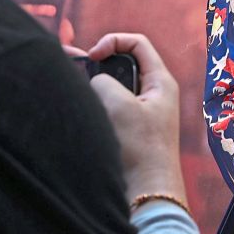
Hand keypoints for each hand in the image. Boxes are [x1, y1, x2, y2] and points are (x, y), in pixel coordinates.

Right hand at [84, 33, 185, 203]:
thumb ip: (103, 82)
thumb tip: (93, 83)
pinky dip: (93, 105)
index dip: (112, 41)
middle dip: (96, 65)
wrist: (148, 192)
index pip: (136, 43)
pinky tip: (78, 108)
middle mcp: (153, 93)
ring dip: (93, 87)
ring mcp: (140, 112)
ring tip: (72, 89)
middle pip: (121, 64)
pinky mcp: (128, 129)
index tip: (93, 56)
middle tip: (72, 70)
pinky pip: (108, 107)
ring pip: (111, 87)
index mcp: (161, 82)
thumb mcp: (119, 105)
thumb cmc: (141, 148)